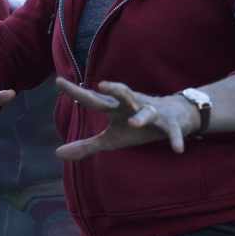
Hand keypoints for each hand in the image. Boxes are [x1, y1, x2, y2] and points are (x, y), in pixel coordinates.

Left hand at [54, 78, 198, 160]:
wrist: (174, 114)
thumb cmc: (134, 125)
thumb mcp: (110, 138)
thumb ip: (85, 145)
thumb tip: (57, 154)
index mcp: (115, 108)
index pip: (93, 99)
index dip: (76, 91)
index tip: (58, 81)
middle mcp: (132, 106)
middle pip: (122, 95)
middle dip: (114, 90)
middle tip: (101, 85)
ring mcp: (153, 113)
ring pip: (147, 112)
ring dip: (141, 116)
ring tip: (133, 123)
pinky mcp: (171, 124)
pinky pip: (173, 131)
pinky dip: (175, 138)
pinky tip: (177, 149)